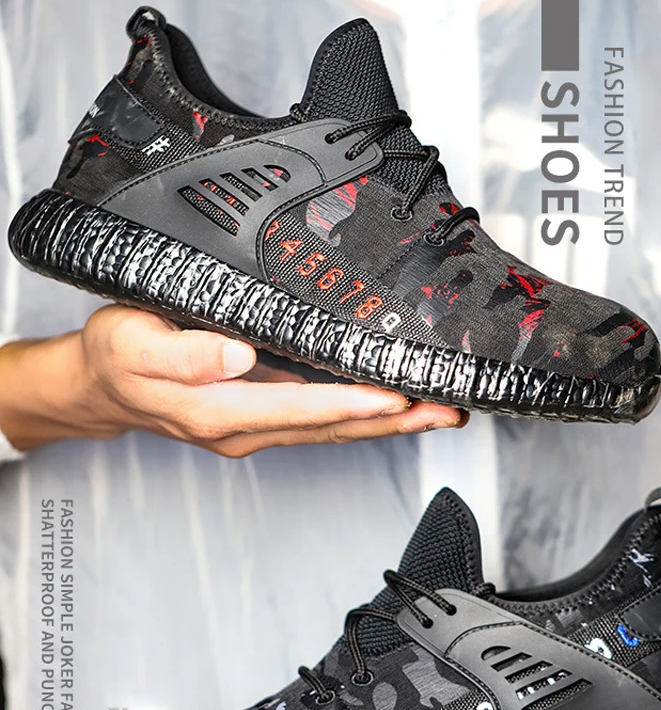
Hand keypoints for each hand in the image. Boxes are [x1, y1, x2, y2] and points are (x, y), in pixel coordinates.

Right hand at [0, 305, 465, 454]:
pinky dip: (360, 416)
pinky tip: (388, 407)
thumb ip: (184, 355)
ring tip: (437, 411)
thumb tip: (237, 355)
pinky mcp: (259, 418)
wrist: (100, 387)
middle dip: (393, 421)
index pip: (300, 408)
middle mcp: (244, 427)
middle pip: (331, 427)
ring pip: (332, 429)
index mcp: (218, 409)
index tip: (397, 397)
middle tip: (447, 410)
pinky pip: (319, 422)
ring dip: (387, 423)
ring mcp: (255, 427)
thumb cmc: (116, 358)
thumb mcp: (134, 344)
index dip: (351, 403)